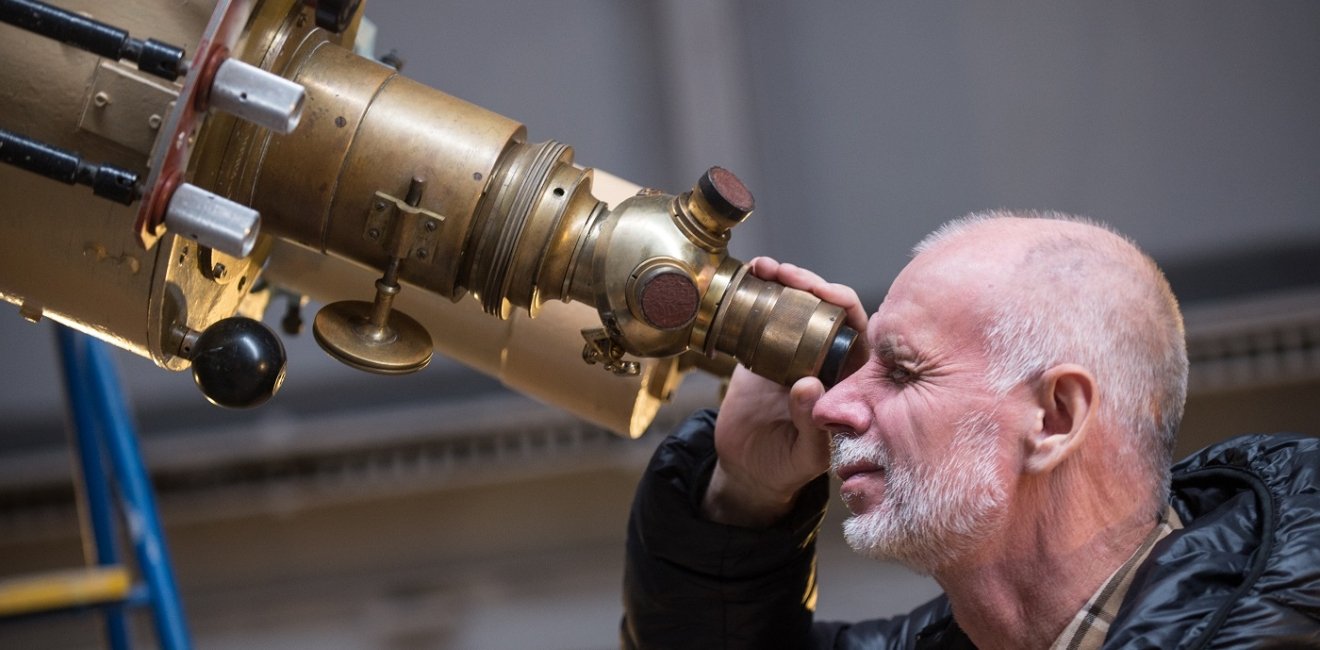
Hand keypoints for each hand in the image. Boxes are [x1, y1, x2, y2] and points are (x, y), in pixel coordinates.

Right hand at [702, 258, 867, 526]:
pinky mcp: (762, 350)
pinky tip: (746, 280)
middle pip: (825, 305)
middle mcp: (825, 358)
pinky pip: (762, 315)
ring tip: (762, 268)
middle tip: (783, 273)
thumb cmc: (786, 466)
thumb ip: (810, 423)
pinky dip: (755, 295)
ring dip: (782, 280)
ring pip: (795, 304)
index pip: (858, 328)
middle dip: (807, 282)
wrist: (747, 469)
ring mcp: (793, 351)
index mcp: (849, 378)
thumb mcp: (805, 455)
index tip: (819, 291)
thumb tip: (808, 384)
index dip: (841, 304)